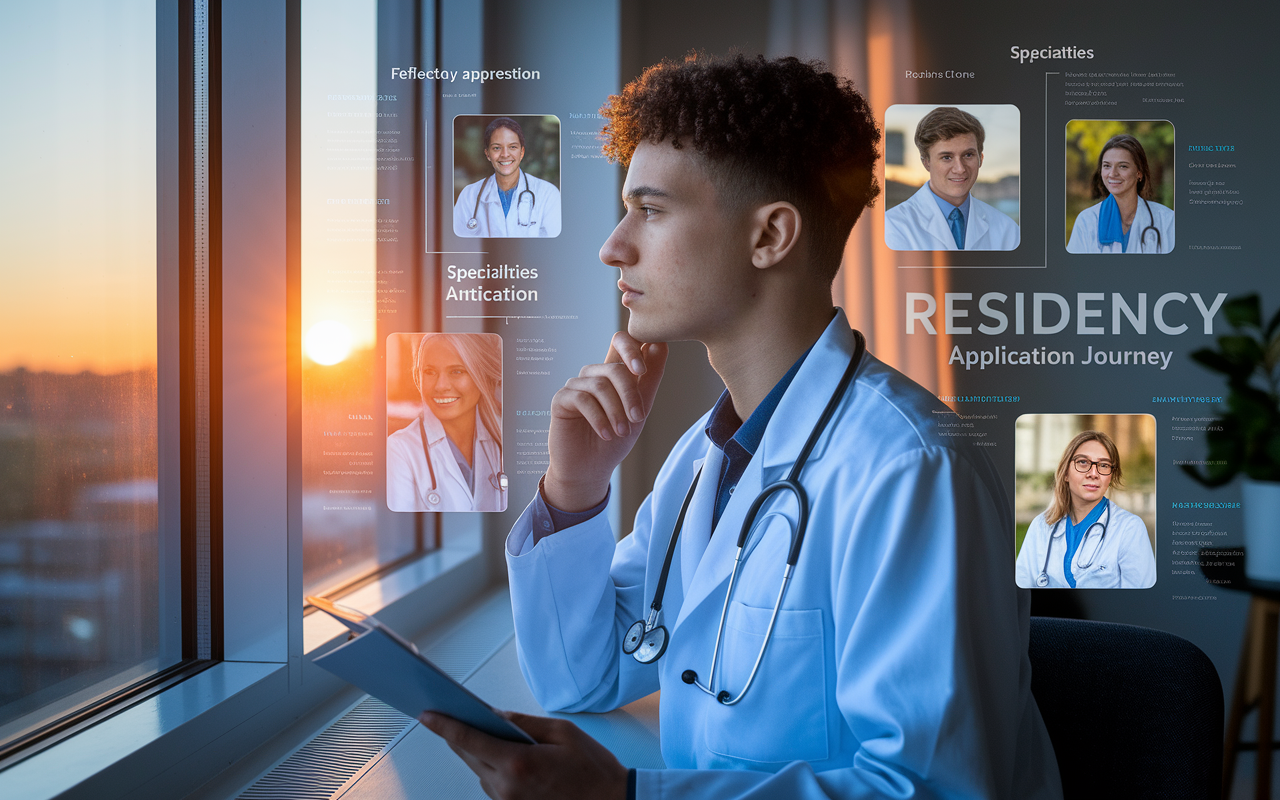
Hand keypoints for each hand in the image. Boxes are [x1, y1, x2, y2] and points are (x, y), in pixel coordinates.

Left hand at [419, 710, 628, 799]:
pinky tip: (503, 754)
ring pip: (478, 771)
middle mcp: (506, 786)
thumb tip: (496, 716)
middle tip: (450, 714)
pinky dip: (491, 767)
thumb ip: (524, 722)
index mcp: (518, 763)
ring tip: (485, 733)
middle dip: (458, 734)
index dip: (444, 725)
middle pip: (468, 755)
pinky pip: (492, 784)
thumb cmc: (593, 769)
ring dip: (477, 751)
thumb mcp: (562, 732)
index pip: (469, 739)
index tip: (427, 715)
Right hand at [543, 332, 667, 510]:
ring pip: (600, 385)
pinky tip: (606, 434)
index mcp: (613, 374)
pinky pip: (582, 399)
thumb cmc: (615, 441)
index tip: (642, 371)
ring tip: (621, 432)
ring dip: (616, 411)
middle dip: (630, 394)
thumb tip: (660, 344)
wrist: (590, 470)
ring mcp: (576, 386)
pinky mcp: (561, 399)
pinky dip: (599, 418)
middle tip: (637, 418)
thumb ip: (650, 379)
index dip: (632, 348)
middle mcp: (594, 375)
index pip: (621, 342)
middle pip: (614, 368)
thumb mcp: (640, 410)